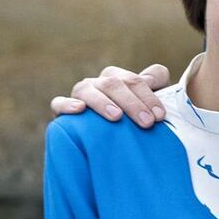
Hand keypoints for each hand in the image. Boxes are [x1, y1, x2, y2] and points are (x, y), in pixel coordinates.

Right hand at [50, 63, 169, 125]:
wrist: (108, 141)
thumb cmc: (134, 120)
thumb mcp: (148, 104)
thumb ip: (155, 83)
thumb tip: (151, 77)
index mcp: (119, 79)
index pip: (134, 80)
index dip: (149, 96)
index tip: (160, 116)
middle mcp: (99, 83)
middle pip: (113, 84)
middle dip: (132, 103)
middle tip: (147, 123)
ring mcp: (80, 94)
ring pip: (87, 89)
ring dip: (102, 102)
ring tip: (116, 117)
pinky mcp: (62, 110)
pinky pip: (58, 103)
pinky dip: (67, 104)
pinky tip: (79, 109)